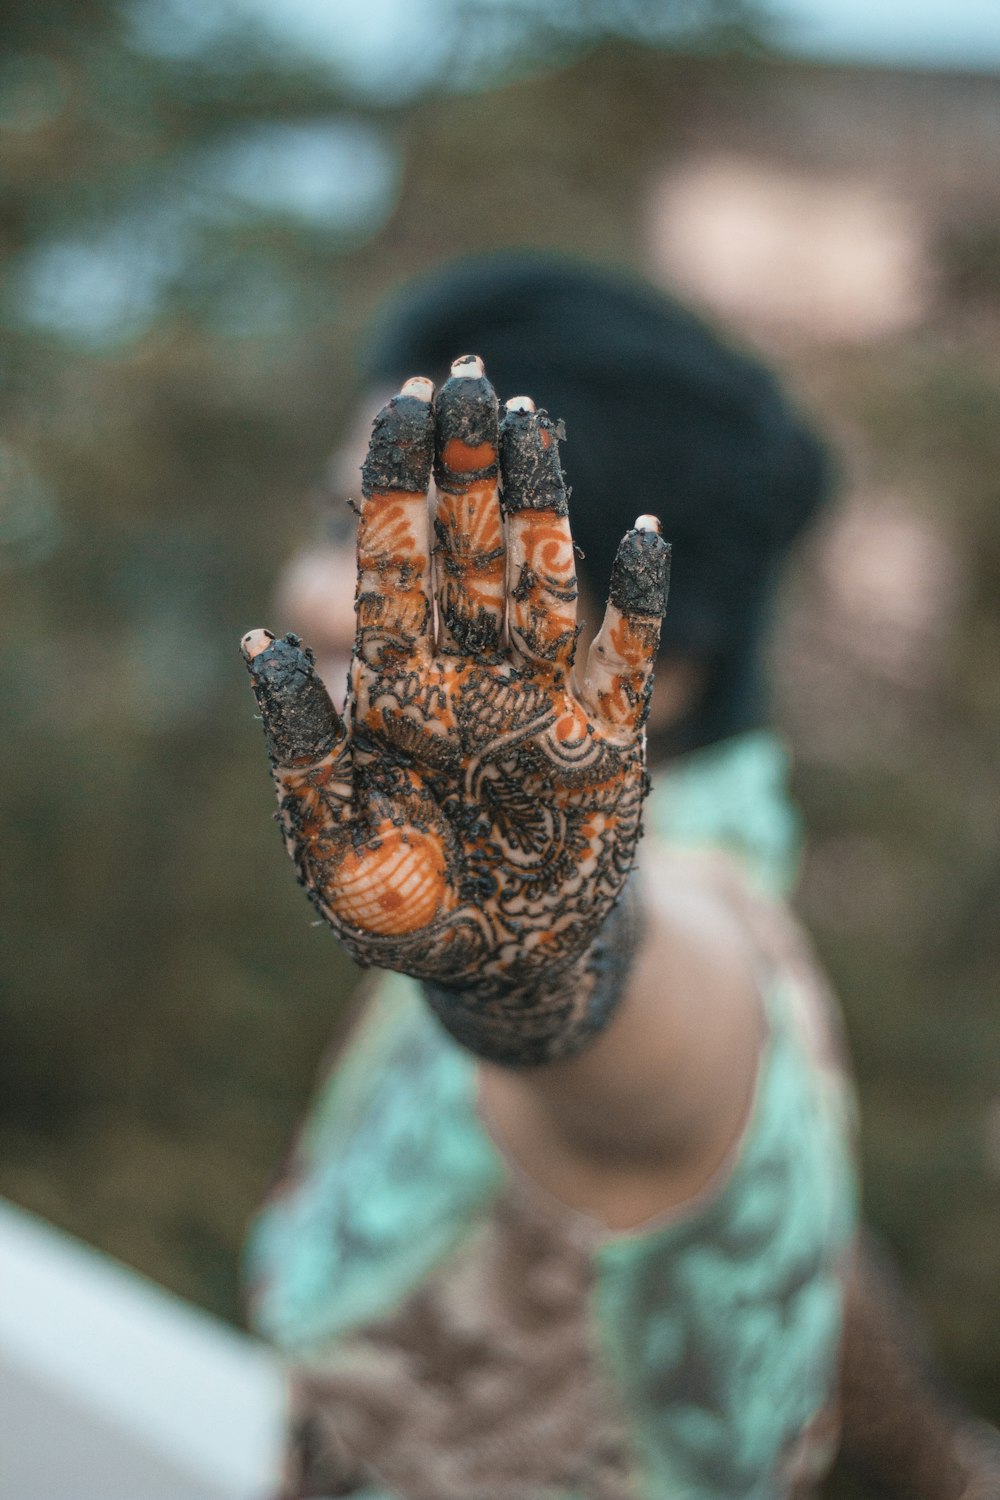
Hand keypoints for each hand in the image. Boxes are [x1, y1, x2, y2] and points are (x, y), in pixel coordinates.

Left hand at [241, 356, 669, 1063]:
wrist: (504, 966)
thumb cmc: (408, 912)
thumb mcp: (335, 847)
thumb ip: (302, 753)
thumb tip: (254, 643)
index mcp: (399, 694)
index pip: (393, 570)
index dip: (392, 490)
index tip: (395, 406)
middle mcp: (471, 679)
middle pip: (469, 553)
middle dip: (465, 468)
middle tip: (465, 377)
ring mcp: (543, 701)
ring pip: (542, 582)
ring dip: (541, 506)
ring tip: (537, 422)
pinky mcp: (610, 739)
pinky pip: (630, 658)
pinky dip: (642, 604)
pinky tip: (646, 537)